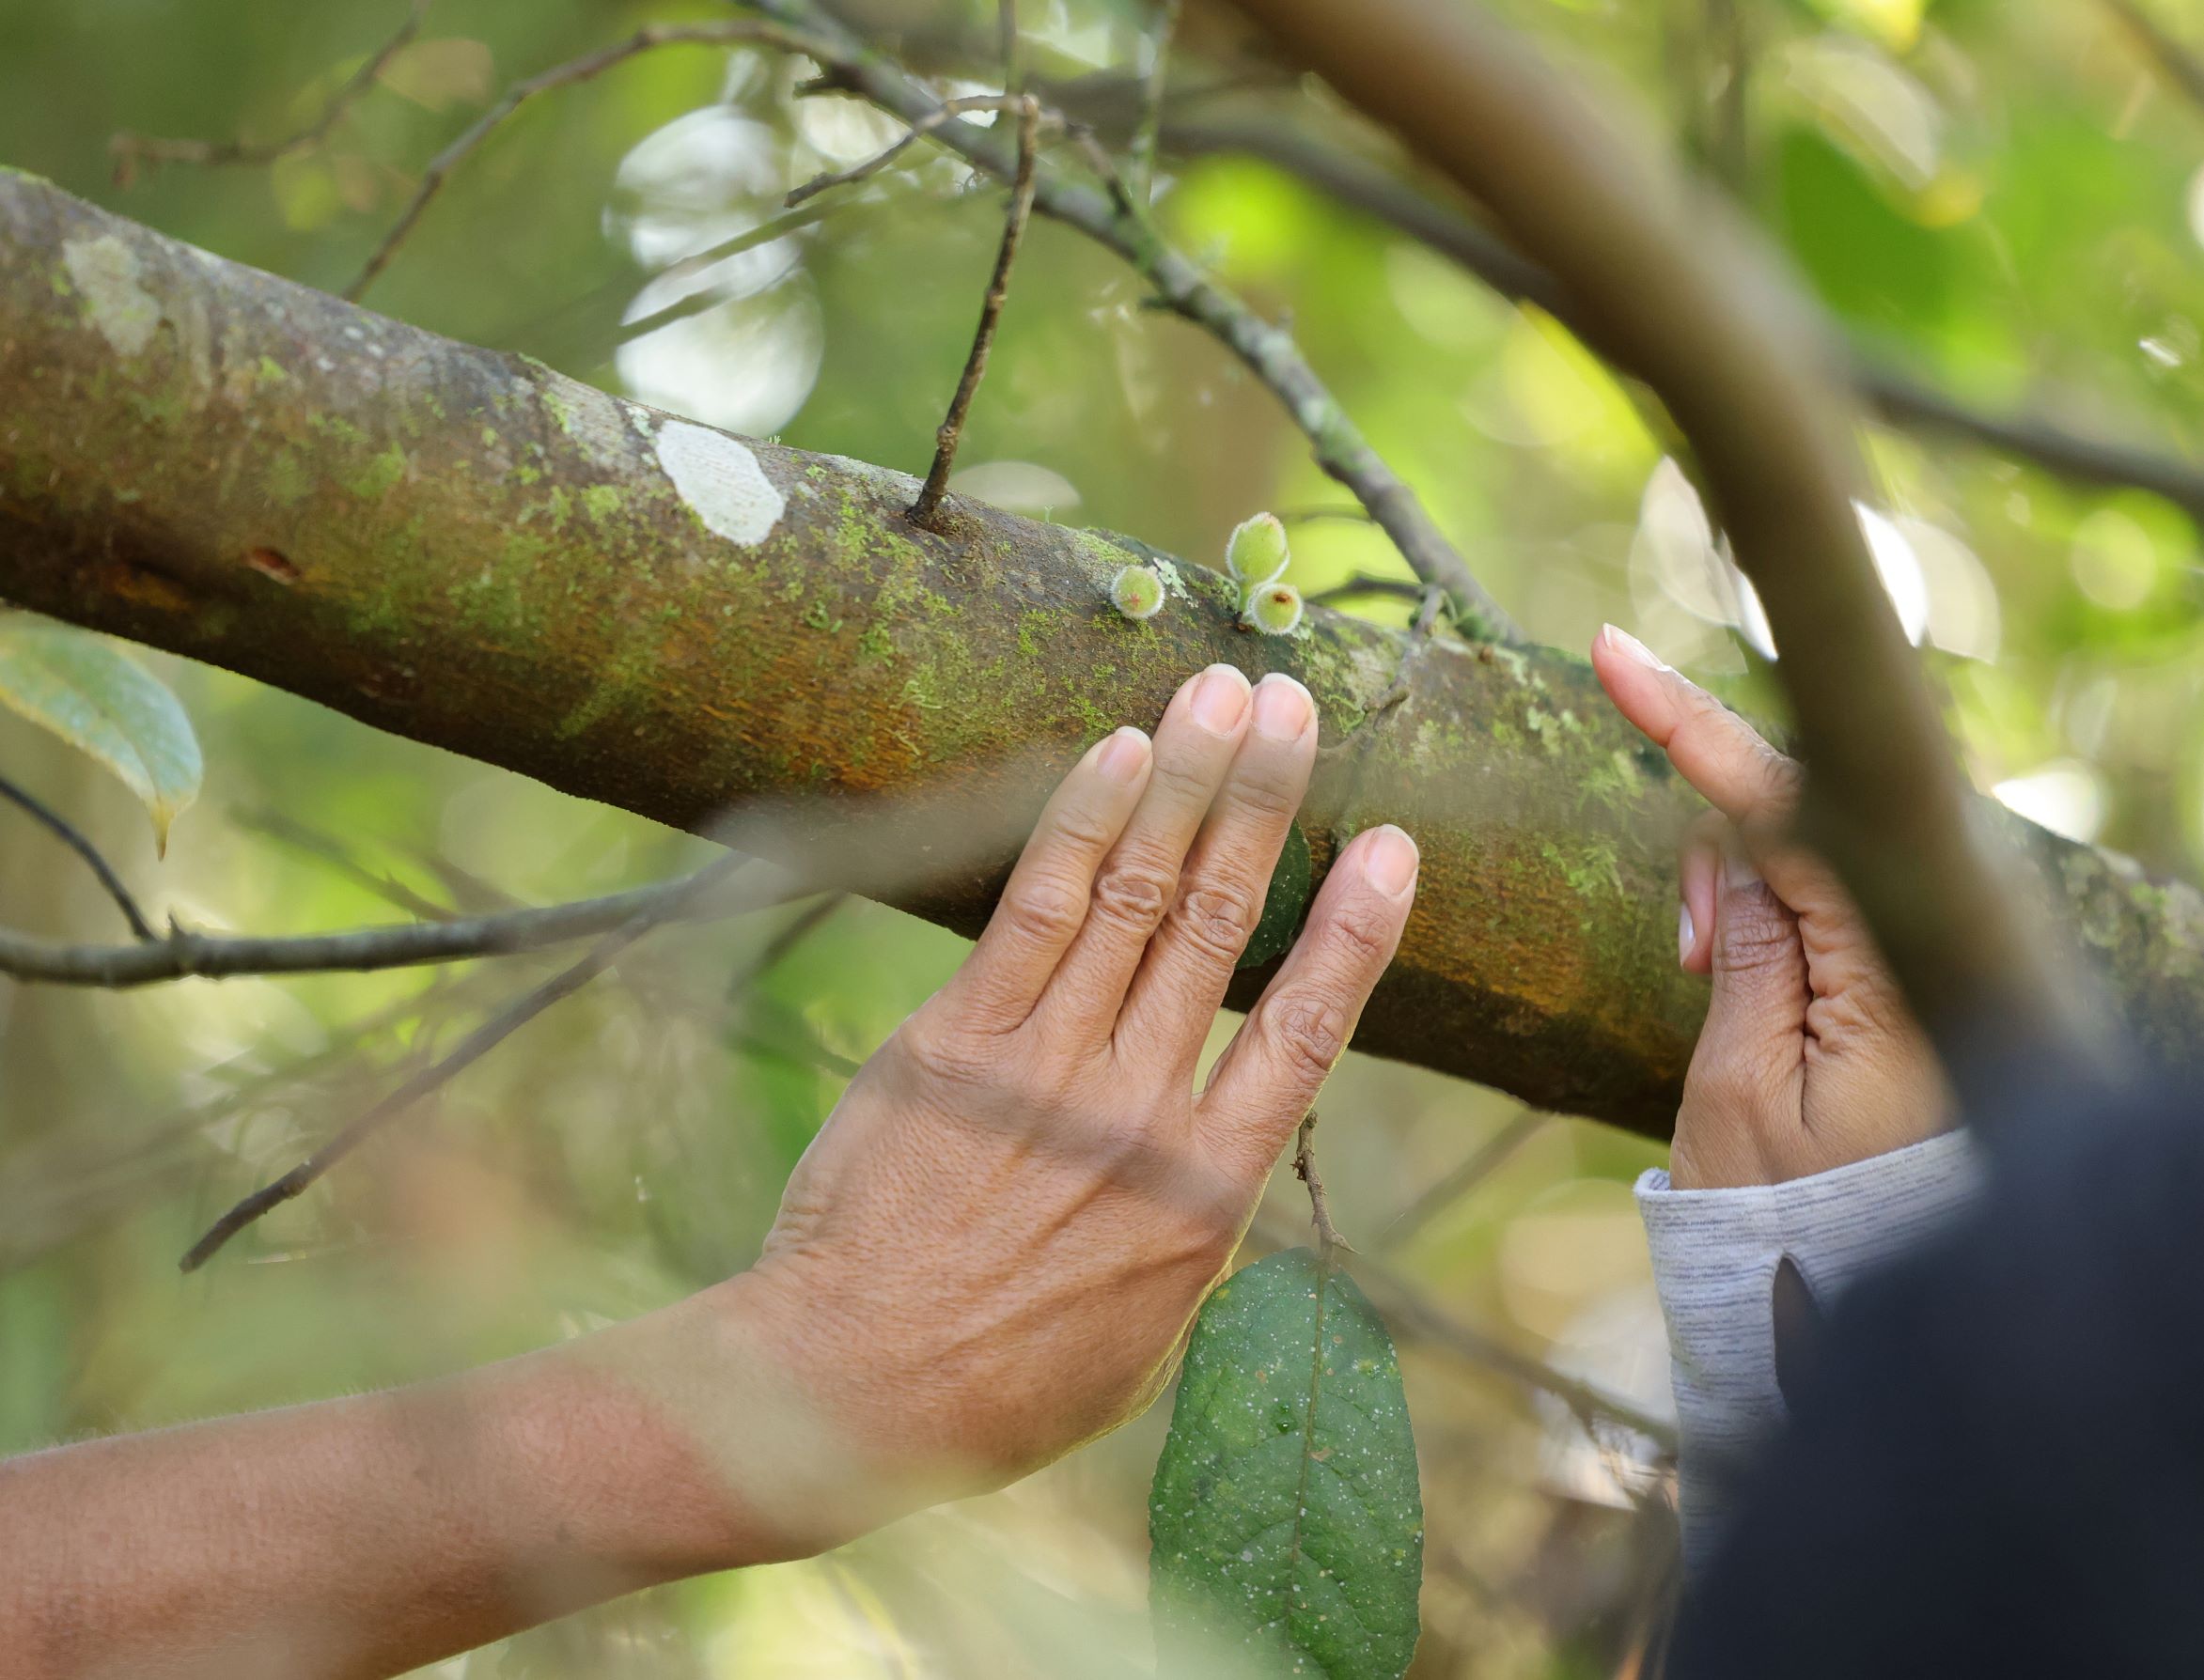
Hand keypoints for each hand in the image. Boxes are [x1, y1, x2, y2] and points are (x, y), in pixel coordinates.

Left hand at [736, 663, 1418, 1544]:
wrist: (850, 1391)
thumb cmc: (1002, 1388)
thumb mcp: (1143, 1341)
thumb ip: (1190, 1235)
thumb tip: (1214, 1161)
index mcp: (1205, 1195)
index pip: (1303, 1031)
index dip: (1356, 928)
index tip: (1395, 843)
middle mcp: (1139, 1111)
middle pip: (1221, 926)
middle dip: (1264, 802)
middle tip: (1298, 704)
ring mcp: (1047, 1065)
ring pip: (1139, 896)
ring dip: (1187, 780)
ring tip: (1228, 689)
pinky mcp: (958, 1039)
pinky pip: (1033, 908)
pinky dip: (1080, 822)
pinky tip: (1119, 751)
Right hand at [1591, 625, 1950, 1189]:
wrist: (1865, 1311)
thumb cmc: (1799, 1225)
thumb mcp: (1742, 1091)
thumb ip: (1751, 946)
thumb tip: (1738, 836)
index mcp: (1900, 967)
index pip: (1794, 806)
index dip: (1696, 725)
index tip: (1610, 657)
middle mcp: (1939, 943)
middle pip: (1810, 812)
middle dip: (1721, 845)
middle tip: (1684, 958)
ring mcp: (1934, 955)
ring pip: (1818, 850)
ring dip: (1744, 889)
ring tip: (1702, 982)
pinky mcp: (1917, 974)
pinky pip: (1838, 894)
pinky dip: (1774, 912)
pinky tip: (1734, 973)